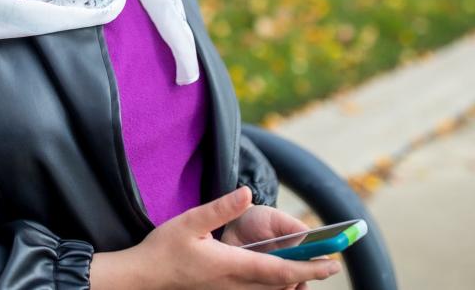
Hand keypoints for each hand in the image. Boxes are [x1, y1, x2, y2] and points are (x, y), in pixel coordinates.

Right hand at [89, 187, 340, 288]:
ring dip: (292, 282)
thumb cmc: (164, 249)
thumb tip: (248, 193)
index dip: (308, 267)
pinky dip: (274, 286)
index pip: (279, 270)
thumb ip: (220, 208)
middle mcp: (234, 285)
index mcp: (231, 266)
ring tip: (308, 270)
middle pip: (281, 286)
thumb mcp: (190, 221)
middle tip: (329, 264)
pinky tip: (278, 277)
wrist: (143, 278)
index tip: (331, 262)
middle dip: (307, 276)